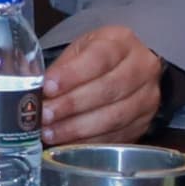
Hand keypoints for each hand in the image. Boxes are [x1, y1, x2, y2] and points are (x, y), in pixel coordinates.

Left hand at [41, 23, 165, 143]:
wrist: (126, 69)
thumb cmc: (95, 58)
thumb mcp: (78, 51)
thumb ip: (61, 67)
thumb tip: (36, 90)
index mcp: (122, 42)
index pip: (99, 57)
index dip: (73, 74)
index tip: (48, 87)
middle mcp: (143, 68)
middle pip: (108, 89)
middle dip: (72, 105)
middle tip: (44, 115)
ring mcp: (148, 97)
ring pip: (114, 116)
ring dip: (78, 128)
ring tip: (50, 132)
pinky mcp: (145, 122)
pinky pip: (118, 136)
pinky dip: (89, 142)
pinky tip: (67, 143)